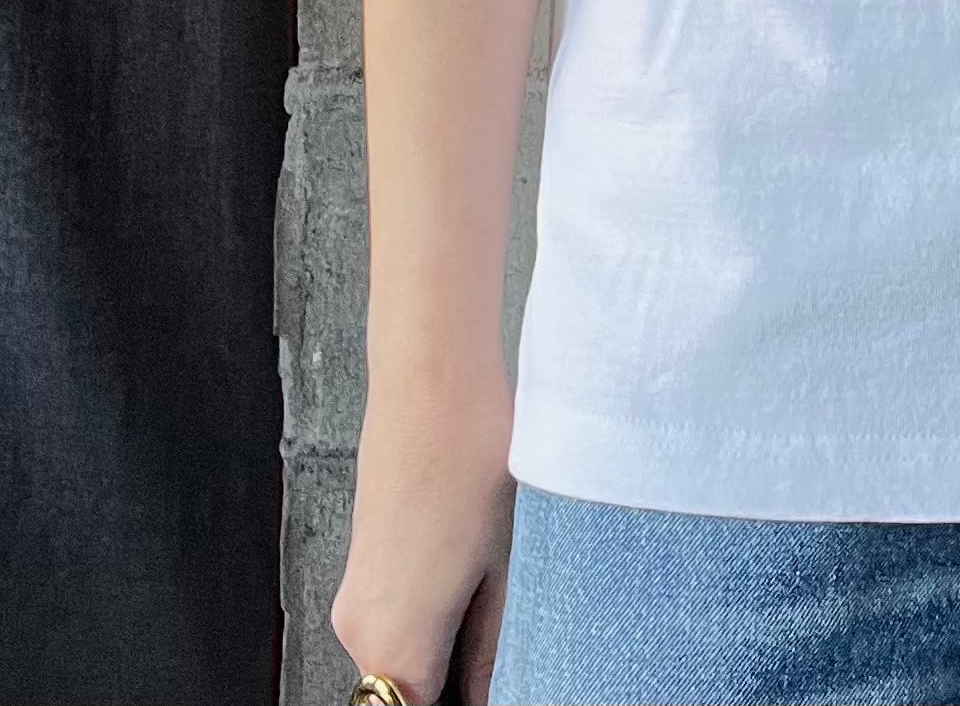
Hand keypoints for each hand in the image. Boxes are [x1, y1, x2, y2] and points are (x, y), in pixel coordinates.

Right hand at [331, 372, 517, 704]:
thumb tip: (495, 688)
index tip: (505, 680)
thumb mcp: (507, 568)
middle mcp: (358, 628)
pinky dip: (431, 610)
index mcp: (394, 643)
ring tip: (499, 595)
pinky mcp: (362, 561)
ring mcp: (354, 593)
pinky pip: (394, 613)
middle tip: (511, 643)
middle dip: (455, 677)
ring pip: (400, 652)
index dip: (468, 700)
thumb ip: (494, 648)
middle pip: (406, 688)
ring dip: (445, 641)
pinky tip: (474, 567)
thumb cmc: (473, 459)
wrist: (434, 379)